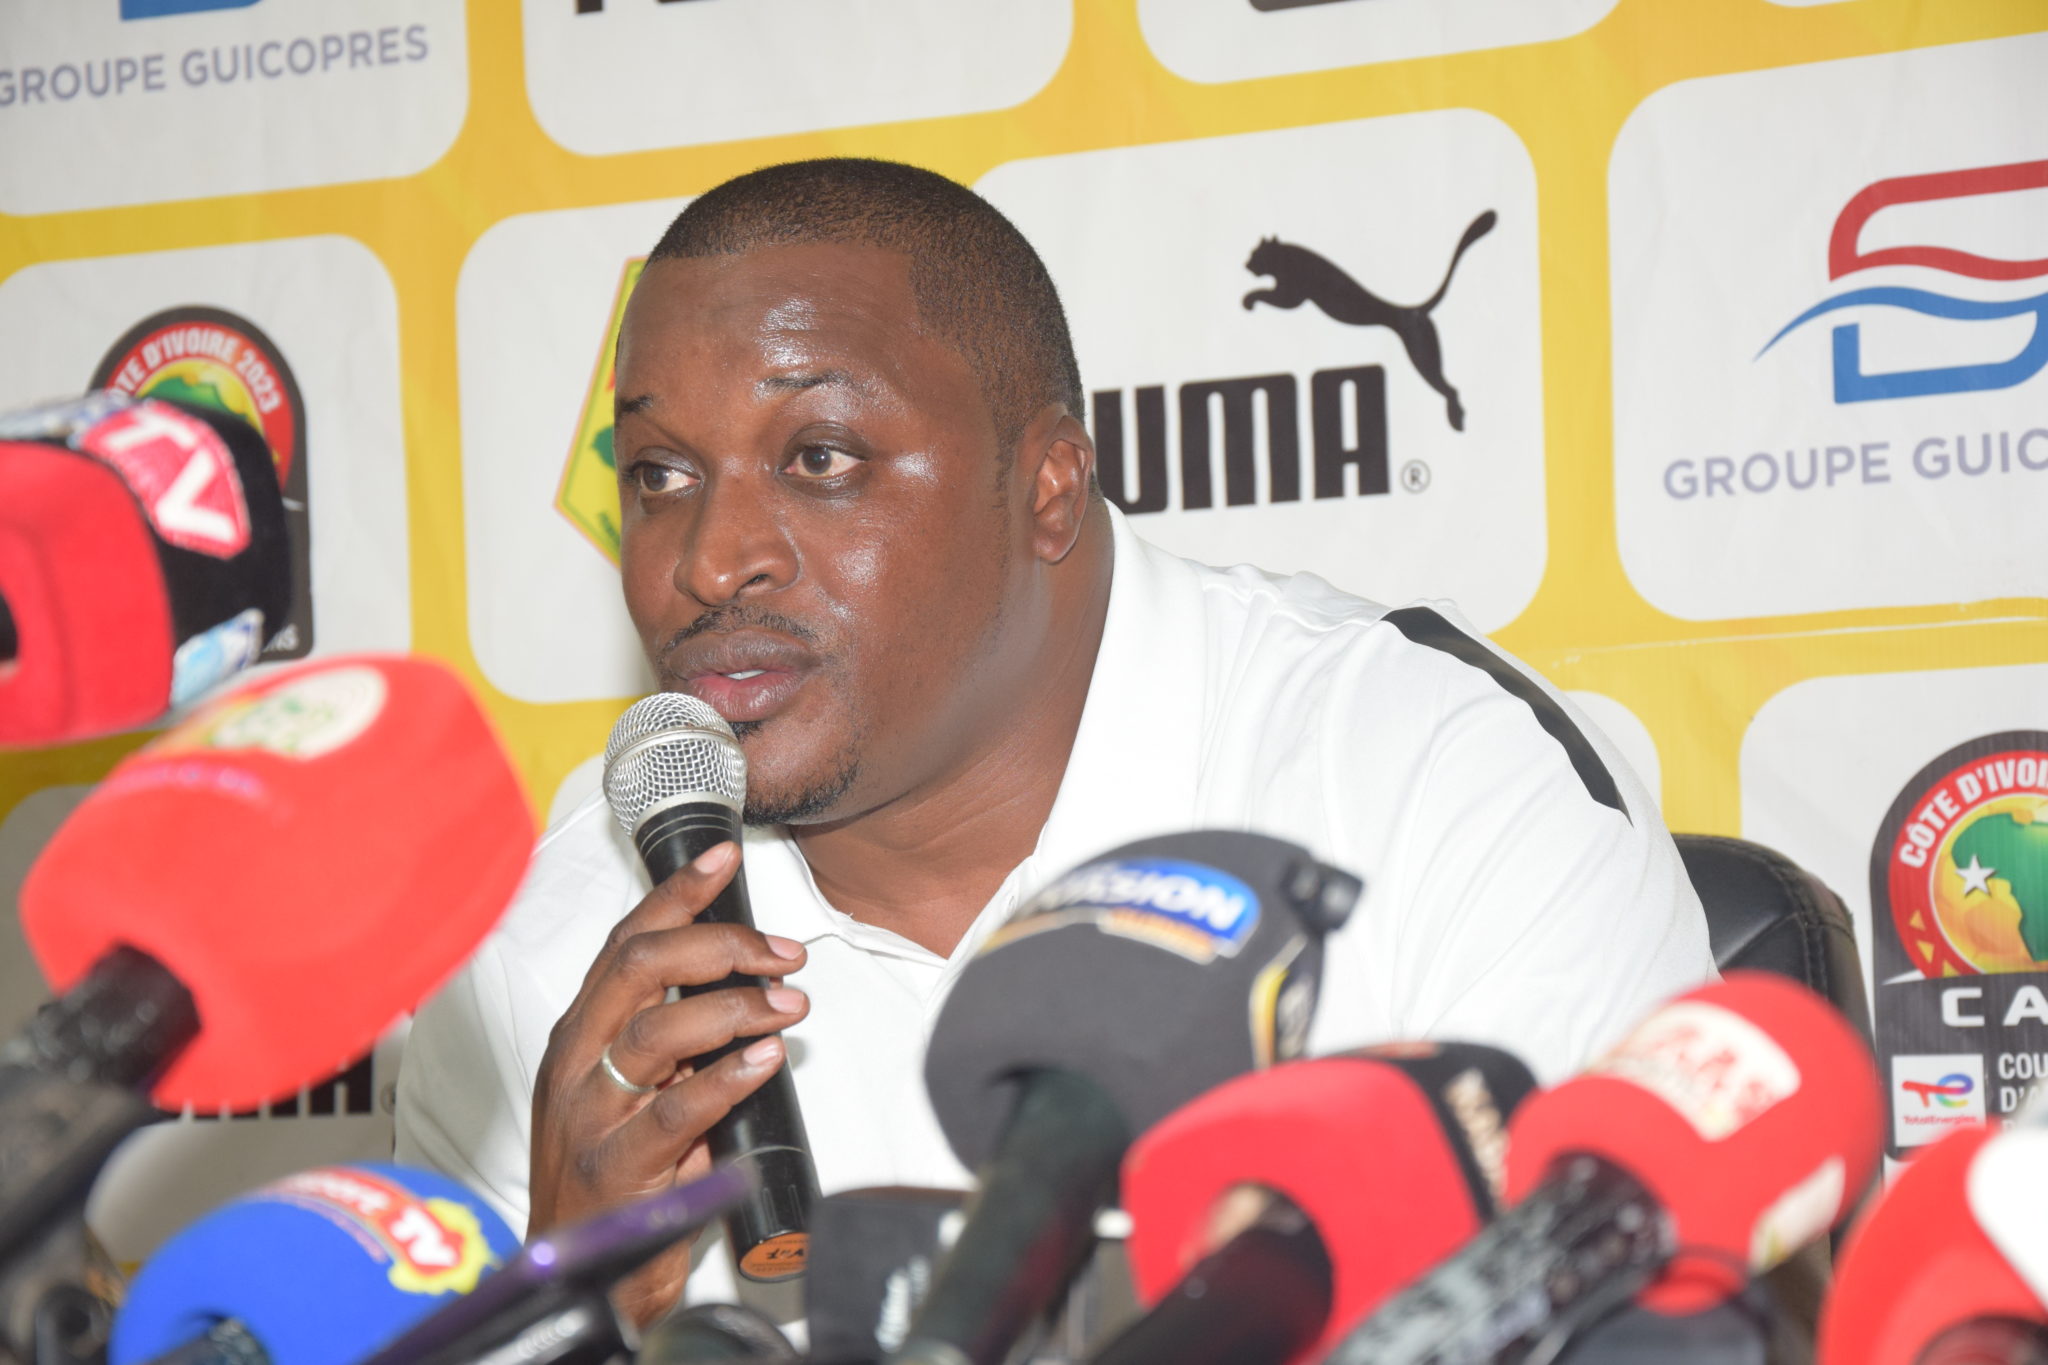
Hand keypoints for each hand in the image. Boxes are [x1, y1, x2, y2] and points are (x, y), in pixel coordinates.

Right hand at [527, 841, 807, 1325]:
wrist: (576, 1267)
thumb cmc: (609, 1173)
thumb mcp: (632, 1086)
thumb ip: (674, 1038)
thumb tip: (743, 985)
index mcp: (581, 1032)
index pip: (627, 940)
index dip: (678, 892)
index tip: (725, 856)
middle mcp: (577, 1062)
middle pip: (638, 967)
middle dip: (719, 943)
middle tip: (783, 952)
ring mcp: (591, 1114)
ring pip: (656, 1031)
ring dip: (735, 1007)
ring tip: (789, 1003)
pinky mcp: (617, 1167)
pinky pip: (674, 1111)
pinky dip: (727, 1078)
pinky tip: (767, 1061)